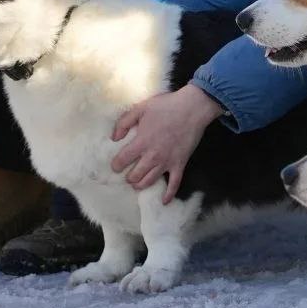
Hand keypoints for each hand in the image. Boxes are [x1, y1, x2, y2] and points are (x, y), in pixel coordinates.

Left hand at [111, 84, 222, 203]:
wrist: (192, 108)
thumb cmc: (166, 106)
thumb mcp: (141, 108)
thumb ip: (124, 122)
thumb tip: (114, 138)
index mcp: (141, 142)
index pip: (122, 161)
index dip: (116, 165)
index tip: (115, 166)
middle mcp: (152, 156)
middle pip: (135, 175)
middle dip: (128, 178)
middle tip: (127, 175)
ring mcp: (166, 162)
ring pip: (149, 181)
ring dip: (141, 185)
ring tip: (137, 185)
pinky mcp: (179, 164)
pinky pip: (174, 184)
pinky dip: (168, 195)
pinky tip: (164, 201)